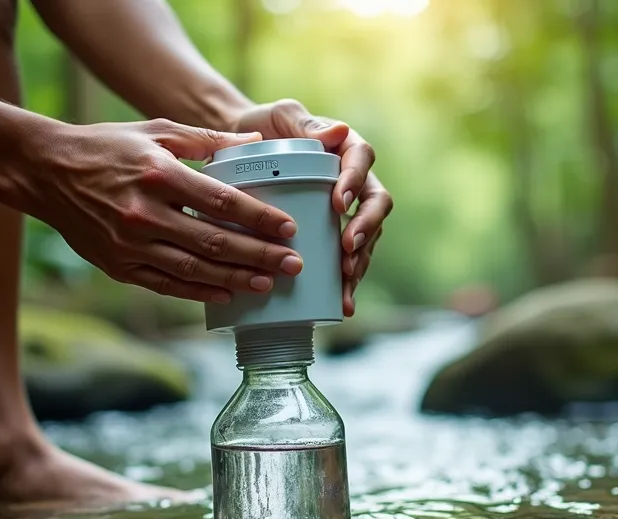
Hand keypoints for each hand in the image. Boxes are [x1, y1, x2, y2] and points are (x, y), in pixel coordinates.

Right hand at [18, 118, 304, 302]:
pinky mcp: (118, 266)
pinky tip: (225, 294)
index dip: (259, 219)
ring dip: (235, 279)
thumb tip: (255, 142)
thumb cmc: (106, 146)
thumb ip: (207, 138)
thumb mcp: (156, 129)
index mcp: (159, 176)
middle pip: (215, 242)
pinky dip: (198, 292)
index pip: (222, 203)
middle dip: (259, 256)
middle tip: (293, 264)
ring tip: (267, 285)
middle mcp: (144, 214)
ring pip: (193, 270)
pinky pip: (165, 285)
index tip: (289, 229)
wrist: (44, 171)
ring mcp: (130, 245)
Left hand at [229, 99, 391, 316]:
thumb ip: (303, 123)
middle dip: (366, 230)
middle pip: (375, 204)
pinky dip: (346, 281)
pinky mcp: (333, 234)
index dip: (355, 183)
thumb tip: (337, 132)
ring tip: (346, 285)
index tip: (338, 204)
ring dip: (360, 262)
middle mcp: (354, 180)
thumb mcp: (280, 117)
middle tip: (346, 249)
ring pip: (367, 236)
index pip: (361, 161)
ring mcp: (347, 210)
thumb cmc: (262, 128)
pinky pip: (348, 257)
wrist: (242, 152)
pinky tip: (342, 302)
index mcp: (345, 148)